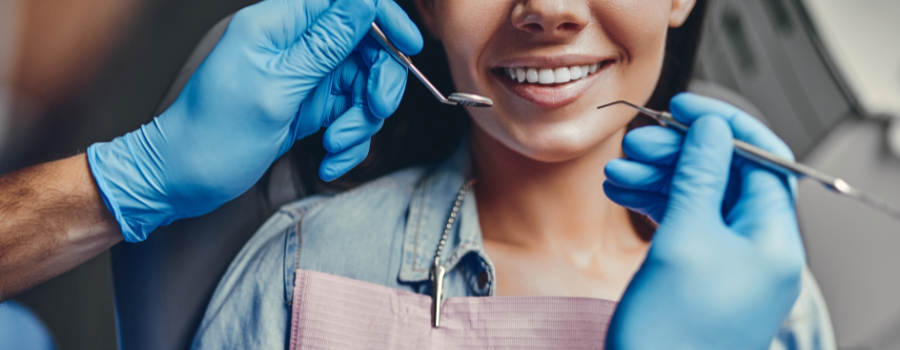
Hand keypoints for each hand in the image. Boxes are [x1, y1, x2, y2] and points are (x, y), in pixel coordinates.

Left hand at [86, 0, 422, 241]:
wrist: (183, 180)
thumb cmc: (213, 135)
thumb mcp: (276, 88)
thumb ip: (325, 43)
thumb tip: (363, 1)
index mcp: (278, 24)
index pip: (345, 0)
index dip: (383, 17)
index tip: (408, 46)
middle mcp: (294, 45)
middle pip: (364, 46)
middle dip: (377, 83)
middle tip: (374, 112)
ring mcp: (303, 76)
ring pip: (361, 85)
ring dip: (360, 121)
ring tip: (334, 146)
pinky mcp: (307, 105)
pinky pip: (347, 114)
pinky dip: (347, 140)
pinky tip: (327, 159)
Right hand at [603, 93, 804, 348]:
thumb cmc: (671, 334)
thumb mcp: (685, 240)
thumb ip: (699, 177)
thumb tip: (712, 129)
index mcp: (772, 242)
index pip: (762, 160)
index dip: (723, 126)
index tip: (684, 107)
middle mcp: (757, 251)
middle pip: (725, 177)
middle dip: (679, 155)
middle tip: (637, 145)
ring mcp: (728, 264)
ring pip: (697, 199)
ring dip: (657, 178)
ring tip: (616, 173)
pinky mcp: (699, 274)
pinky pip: (681, 224)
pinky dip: (652, 204)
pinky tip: (621, 193)